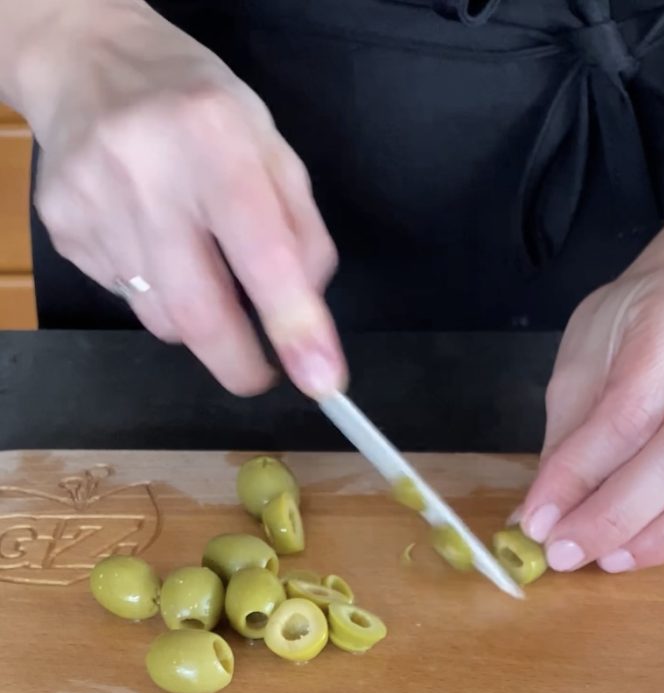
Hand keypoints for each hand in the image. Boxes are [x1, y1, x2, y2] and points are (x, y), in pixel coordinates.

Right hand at [29, 0, 341, 396]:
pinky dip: (157, 292)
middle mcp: (145, 172)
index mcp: (214, 139)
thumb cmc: (201, 111)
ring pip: (160, 316)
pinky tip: (153, 242)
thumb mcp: (273, 150)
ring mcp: (93, 203)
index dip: (294, 325)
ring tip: (200, 266)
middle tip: (261, 376)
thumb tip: (307, 317)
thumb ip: (302, 232)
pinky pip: (126, 296)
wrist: (88, 62)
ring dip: (197, 321)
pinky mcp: (63, 229)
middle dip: (239, 364)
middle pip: (197, 310)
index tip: (322, 381)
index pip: (263, 253)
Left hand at [519, 262, 663, 571]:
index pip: (631, 409)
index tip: (539, 520)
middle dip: (617, 515)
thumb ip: (569, 435)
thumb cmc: (634, 326)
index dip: (581, 473)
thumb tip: (542, 516)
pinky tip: (644, 546)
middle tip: (566, 551)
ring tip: (609, 557)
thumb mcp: (586, 358)